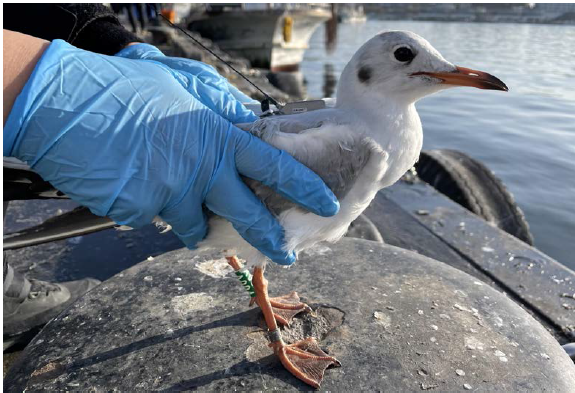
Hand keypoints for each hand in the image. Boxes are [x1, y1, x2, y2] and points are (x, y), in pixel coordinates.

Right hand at [4, 40, 338, 264]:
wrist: (60, 102)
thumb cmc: (122, 88)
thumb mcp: (180, 82)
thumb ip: (218, 103)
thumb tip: (245, 115)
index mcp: (216, 138)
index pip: (273, 166)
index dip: (302, 187)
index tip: (324, 205)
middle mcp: (199, 170)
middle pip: (246, 214)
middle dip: (269, 238)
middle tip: (286, 253)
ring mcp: (168, 193)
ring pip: (191, 224)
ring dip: (186, 217)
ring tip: (165, 189)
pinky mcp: (138, 211)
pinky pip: (150, 218)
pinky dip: (144, 205)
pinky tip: (127, 179)